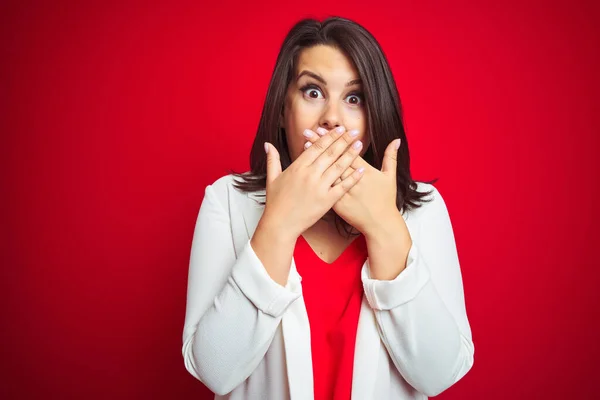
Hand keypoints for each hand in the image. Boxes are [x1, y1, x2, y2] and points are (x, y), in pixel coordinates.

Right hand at [261, 126, 365, 240]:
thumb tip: (268, 144)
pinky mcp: (327, 201)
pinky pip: (343, 186)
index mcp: (298, 167)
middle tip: (354, 131)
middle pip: (330, 153)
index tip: (339, 129)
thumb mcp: (272, 178)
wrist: (280, 224)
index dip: (330, 136)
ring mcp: (319, 187)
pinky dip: (353, 177)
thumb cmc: (275, 202)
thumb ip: (272, 159)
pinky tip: (362, 169)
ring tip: (359, 144)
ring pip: (338, 166)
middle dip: (344, 140)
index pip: (317, 147)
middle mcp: (310, 174)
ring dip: (350, 154)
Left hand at [303, 128, 401, 236]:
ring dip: (316, 157)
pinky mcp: (337, 204)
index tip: (330, 128)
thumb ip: (391, 157)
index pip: (349, 151)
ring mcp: (344, 192)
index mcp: (365, 172)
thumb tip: (397, 140)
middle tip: (311, 130)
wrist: (380, 224)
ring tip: (306, 144)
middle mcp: (353, 180)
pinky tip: (307, 168)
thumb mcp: (390, 177)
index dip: (338, 139)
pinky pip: (324, 188)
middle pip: (335, 158)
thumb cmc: (386, 200)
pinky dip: (316, 177)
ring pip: (327, 171)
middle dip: (322, 143)